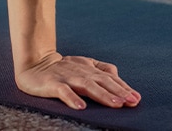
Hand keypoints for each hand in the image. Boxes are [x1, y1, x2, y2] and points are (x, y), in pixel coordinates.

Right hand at [15, 52, 141, 109]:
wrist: (34, 63)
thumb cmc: (62, 67)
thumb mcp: (84, 65)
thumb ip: (101, 69)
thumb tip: (118, 76)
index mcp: (89, 68)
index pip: (110, 78)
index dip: (123, 87)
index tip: (136, 98)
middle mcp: (81, 72)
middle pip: (103, 82)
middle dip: (119, 92)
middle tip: (132, 101)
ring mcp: (67, 77)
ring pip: (88, 86)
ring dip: (103, 95)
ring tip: (115, 104)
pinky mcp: (52, 84)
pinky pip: (63, 92)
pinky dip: (72, 98)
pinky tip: (81, 107)